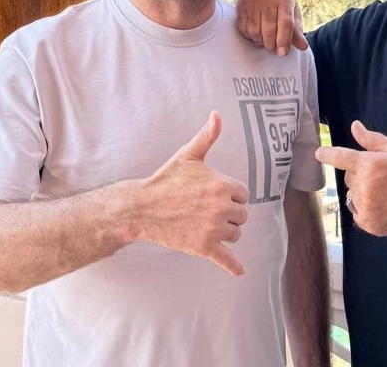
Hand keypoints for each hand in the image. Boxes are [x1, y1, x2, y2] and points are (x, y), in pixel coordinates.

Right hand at [137, 112, 250, 274]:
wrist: (142, 207)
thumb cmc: (166, 179)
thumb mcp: (188, 155)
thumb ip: (207, 136)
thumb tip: (217, 114)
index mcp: (222, 185)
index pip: (243, 195)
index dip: (232, 195)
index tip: (216, 195)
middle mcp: (221, 208)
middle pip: (242, 215)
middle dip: (230, 213)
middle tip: (208, 210)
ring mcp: (213, 230)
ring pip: (235, 234)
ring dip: (227, 232)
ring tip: (207, 225)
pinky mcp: (203, 247)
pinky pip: (225, 259)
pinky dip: (234, 266)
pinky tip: (240, 271)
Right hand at [236, 0, 307, 55]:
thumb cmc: (280, 4)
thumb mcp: (292, 13)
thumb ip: (297, 31)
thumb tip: (303, 47)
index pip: (286, 23)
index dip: (284, 40)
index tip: (282, 53)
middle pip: (269, 30)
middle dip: (271, 44)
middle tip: (273, 48)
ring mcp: (253, 0)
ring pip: (255, 31)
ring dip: (260, 41)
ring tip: (264, 40)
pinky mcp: (242, 4)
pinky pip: (244, 28)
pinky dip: (249, 36)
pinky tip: (255, 33)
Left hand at [316, 121, 386, 240]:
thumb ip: (372, 140)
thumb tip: (355, 126)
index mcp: (369, 165)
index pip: (339, 158)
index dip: (327, 154)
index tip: (318, 153)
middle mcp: (363, 186)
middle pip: (349, 177)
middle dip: (360, 174)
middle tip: (383, 176)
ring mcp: (365, 207)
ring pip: (353, 195)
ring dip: (362, 192)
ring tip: (386, 192)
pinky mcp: (369, 224)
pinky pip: (358, 212)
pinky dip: (367, 208)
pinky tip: (386, 205)